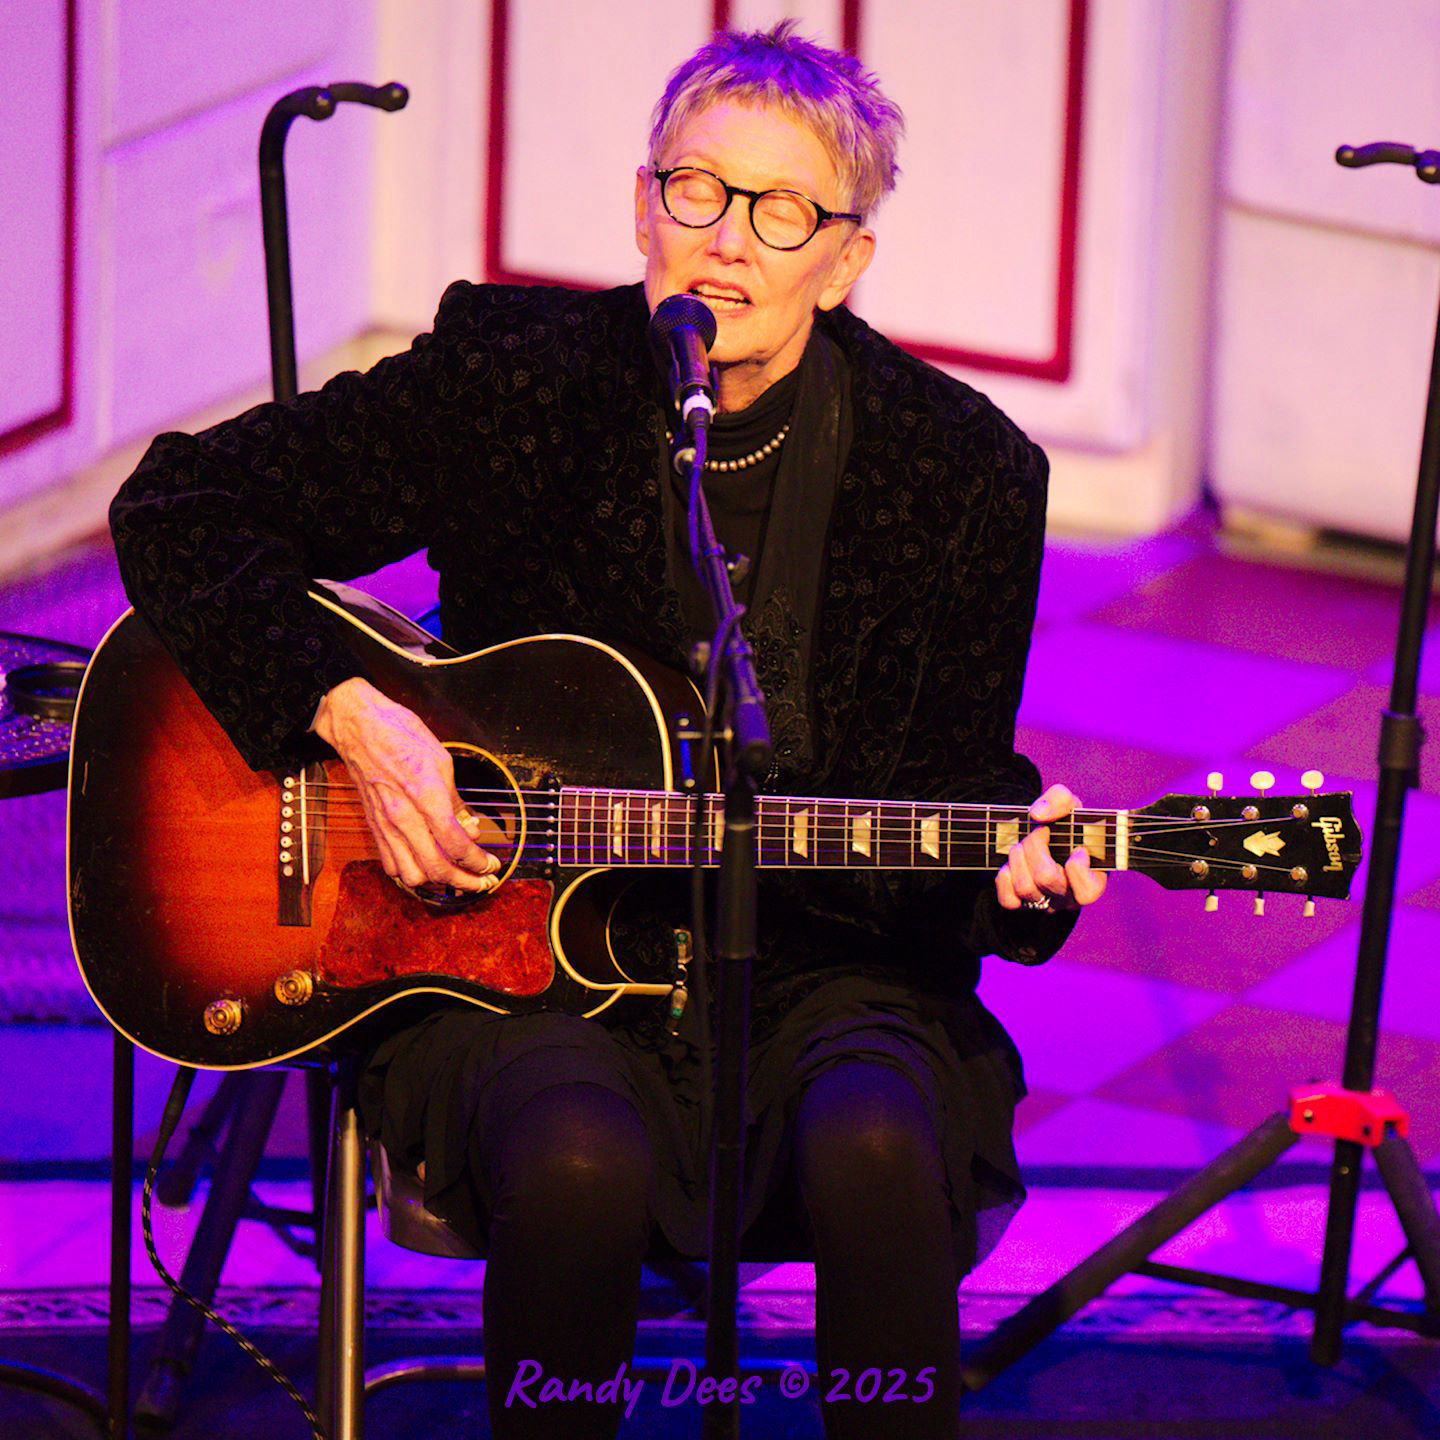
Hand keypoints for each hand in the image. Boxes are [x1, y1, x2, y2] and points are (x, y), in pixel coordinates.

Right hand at [312, 677, 500, 891]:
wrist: (359, 726)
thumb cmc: (401, 735)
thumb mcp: (441, 760)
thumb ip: (456, 800)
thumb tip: (471, 829)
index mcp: (426, 794)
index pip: (456, 843)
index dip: (477, 861)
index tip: (490, 865)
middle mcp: (403, 815)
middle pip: (436, 868)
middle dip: (464, 881)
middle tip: (480, 881)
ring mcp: (385, 824)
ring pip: (412, 875)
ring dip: (436, 881)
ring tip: (454, 874)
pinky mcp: (373, 826)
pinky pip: (391, 864)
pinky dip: (410, 872)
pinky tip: (425, 864)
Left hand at [995, 783, 1106, 912]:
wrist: (1045, 837)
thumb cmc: (1065, 824)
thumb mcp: (1070, 805)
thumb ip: (1060, 800)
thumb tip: (1038, 814)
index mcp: (1093, 880)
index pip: (1088, 891)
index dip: (1077, 868)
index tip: (1077, 849)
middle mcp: (1070, 897)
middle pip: (1045, 878)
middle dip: (1035, 845)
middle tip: (1039, 832)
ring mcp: (1046, 903)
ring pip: (1024, 887)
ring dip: (1018, 856)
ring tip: (1024, 844)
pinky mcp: (1023, 905)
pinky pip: (1008, 900)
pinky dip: (1005, 876)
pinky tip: (1013, 863)